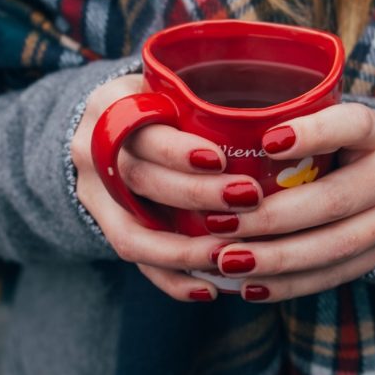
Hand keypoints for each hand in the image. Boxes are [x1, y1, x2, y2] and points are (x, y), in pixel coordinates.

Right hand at [69, 75, 264, 301]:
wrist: (107, 128)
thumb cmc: (159, 102)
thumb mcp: (168, 85)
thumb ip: (203, 98)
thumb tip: (283, 117)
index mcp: (110, 106)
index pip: (140, 129)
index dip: (177, 150)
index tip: (220, 159)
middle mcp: (91, 150)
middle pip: (139, 180)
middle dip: (195, 195)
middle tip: (248, 199)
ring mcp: (92, 194)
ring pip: (132, 233)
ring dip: (184, 250)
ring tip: (230, 256)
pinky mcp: (102, 226)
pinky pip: (134, 261)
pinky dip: (171, 279)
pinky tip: (209, 289)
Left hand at [209, 103, 374, 301]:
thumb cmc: (342, 145)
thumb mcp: (331, 122)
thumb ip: (291, 124)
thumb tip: (216, 133)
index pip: (353, 126)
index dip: (313, 134)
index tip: (267, 141)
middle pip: (333, 200)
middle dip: (271, 217)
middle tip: (219, 224)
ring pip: (333, 246)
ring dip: (275, 258)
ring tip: (227, 261)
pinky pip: (332, 275)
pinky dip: (288, 284)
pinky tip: (250, 286)